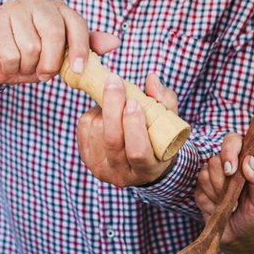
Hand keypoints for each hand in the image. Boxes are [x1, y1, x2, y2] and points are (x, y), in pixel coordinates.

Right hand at [0, 0, 119, 85]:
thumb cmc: (31, 56)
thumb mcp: (60, 54)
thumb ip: (85, 47)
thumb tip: (114, 42)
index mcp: (58, 9)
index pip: (76, 24)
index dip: (80, 48)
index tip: (79, 70)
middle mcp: (37, 3)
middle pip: (54, 34)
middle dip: (51, 62)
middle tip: (45, 74)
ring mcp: (14, 9)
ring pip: (31, 47)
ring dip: (28, 67)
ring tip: (24, 65)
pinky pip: (11, 53)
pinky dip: (12, 67)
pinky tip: (9, 63)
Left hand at [77, 72, 179, 186]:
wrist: (141, 161)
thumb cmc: (159, 138)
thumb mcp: (169, 123)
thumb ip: (165, 101)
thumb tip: (152, 80)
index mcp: (148, 169)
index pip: (138, 151)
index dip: (134, 125)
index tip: (134, 101)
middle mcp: (122, 174)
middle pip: (112, 140)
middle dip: (113, 107)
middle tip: (115, 81)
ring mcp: (101, 168)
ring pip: (97, 130)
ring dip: (104, 107)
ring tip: (117, 100)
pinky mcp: (86, 158)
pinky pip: (84, 127)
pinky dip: (93, 112)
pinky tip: (105, 111)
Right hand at [195, 133, 253, 252]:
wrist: (241, 239)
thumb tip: (249, 160)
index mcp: (244, 163)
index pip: (233, 141)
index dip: (229, 150)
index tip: (231, 170)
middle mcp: (227, 166)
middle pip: (215, 159)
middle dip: (223, 182)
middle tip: (233, 197)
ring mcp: (212, 179)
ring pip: (204, 174)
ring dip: (217, 193)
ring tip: (228, 204)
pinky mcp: (201, 192)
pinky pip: (198, 190)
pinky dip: (209, 203)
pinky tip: (218, 209)